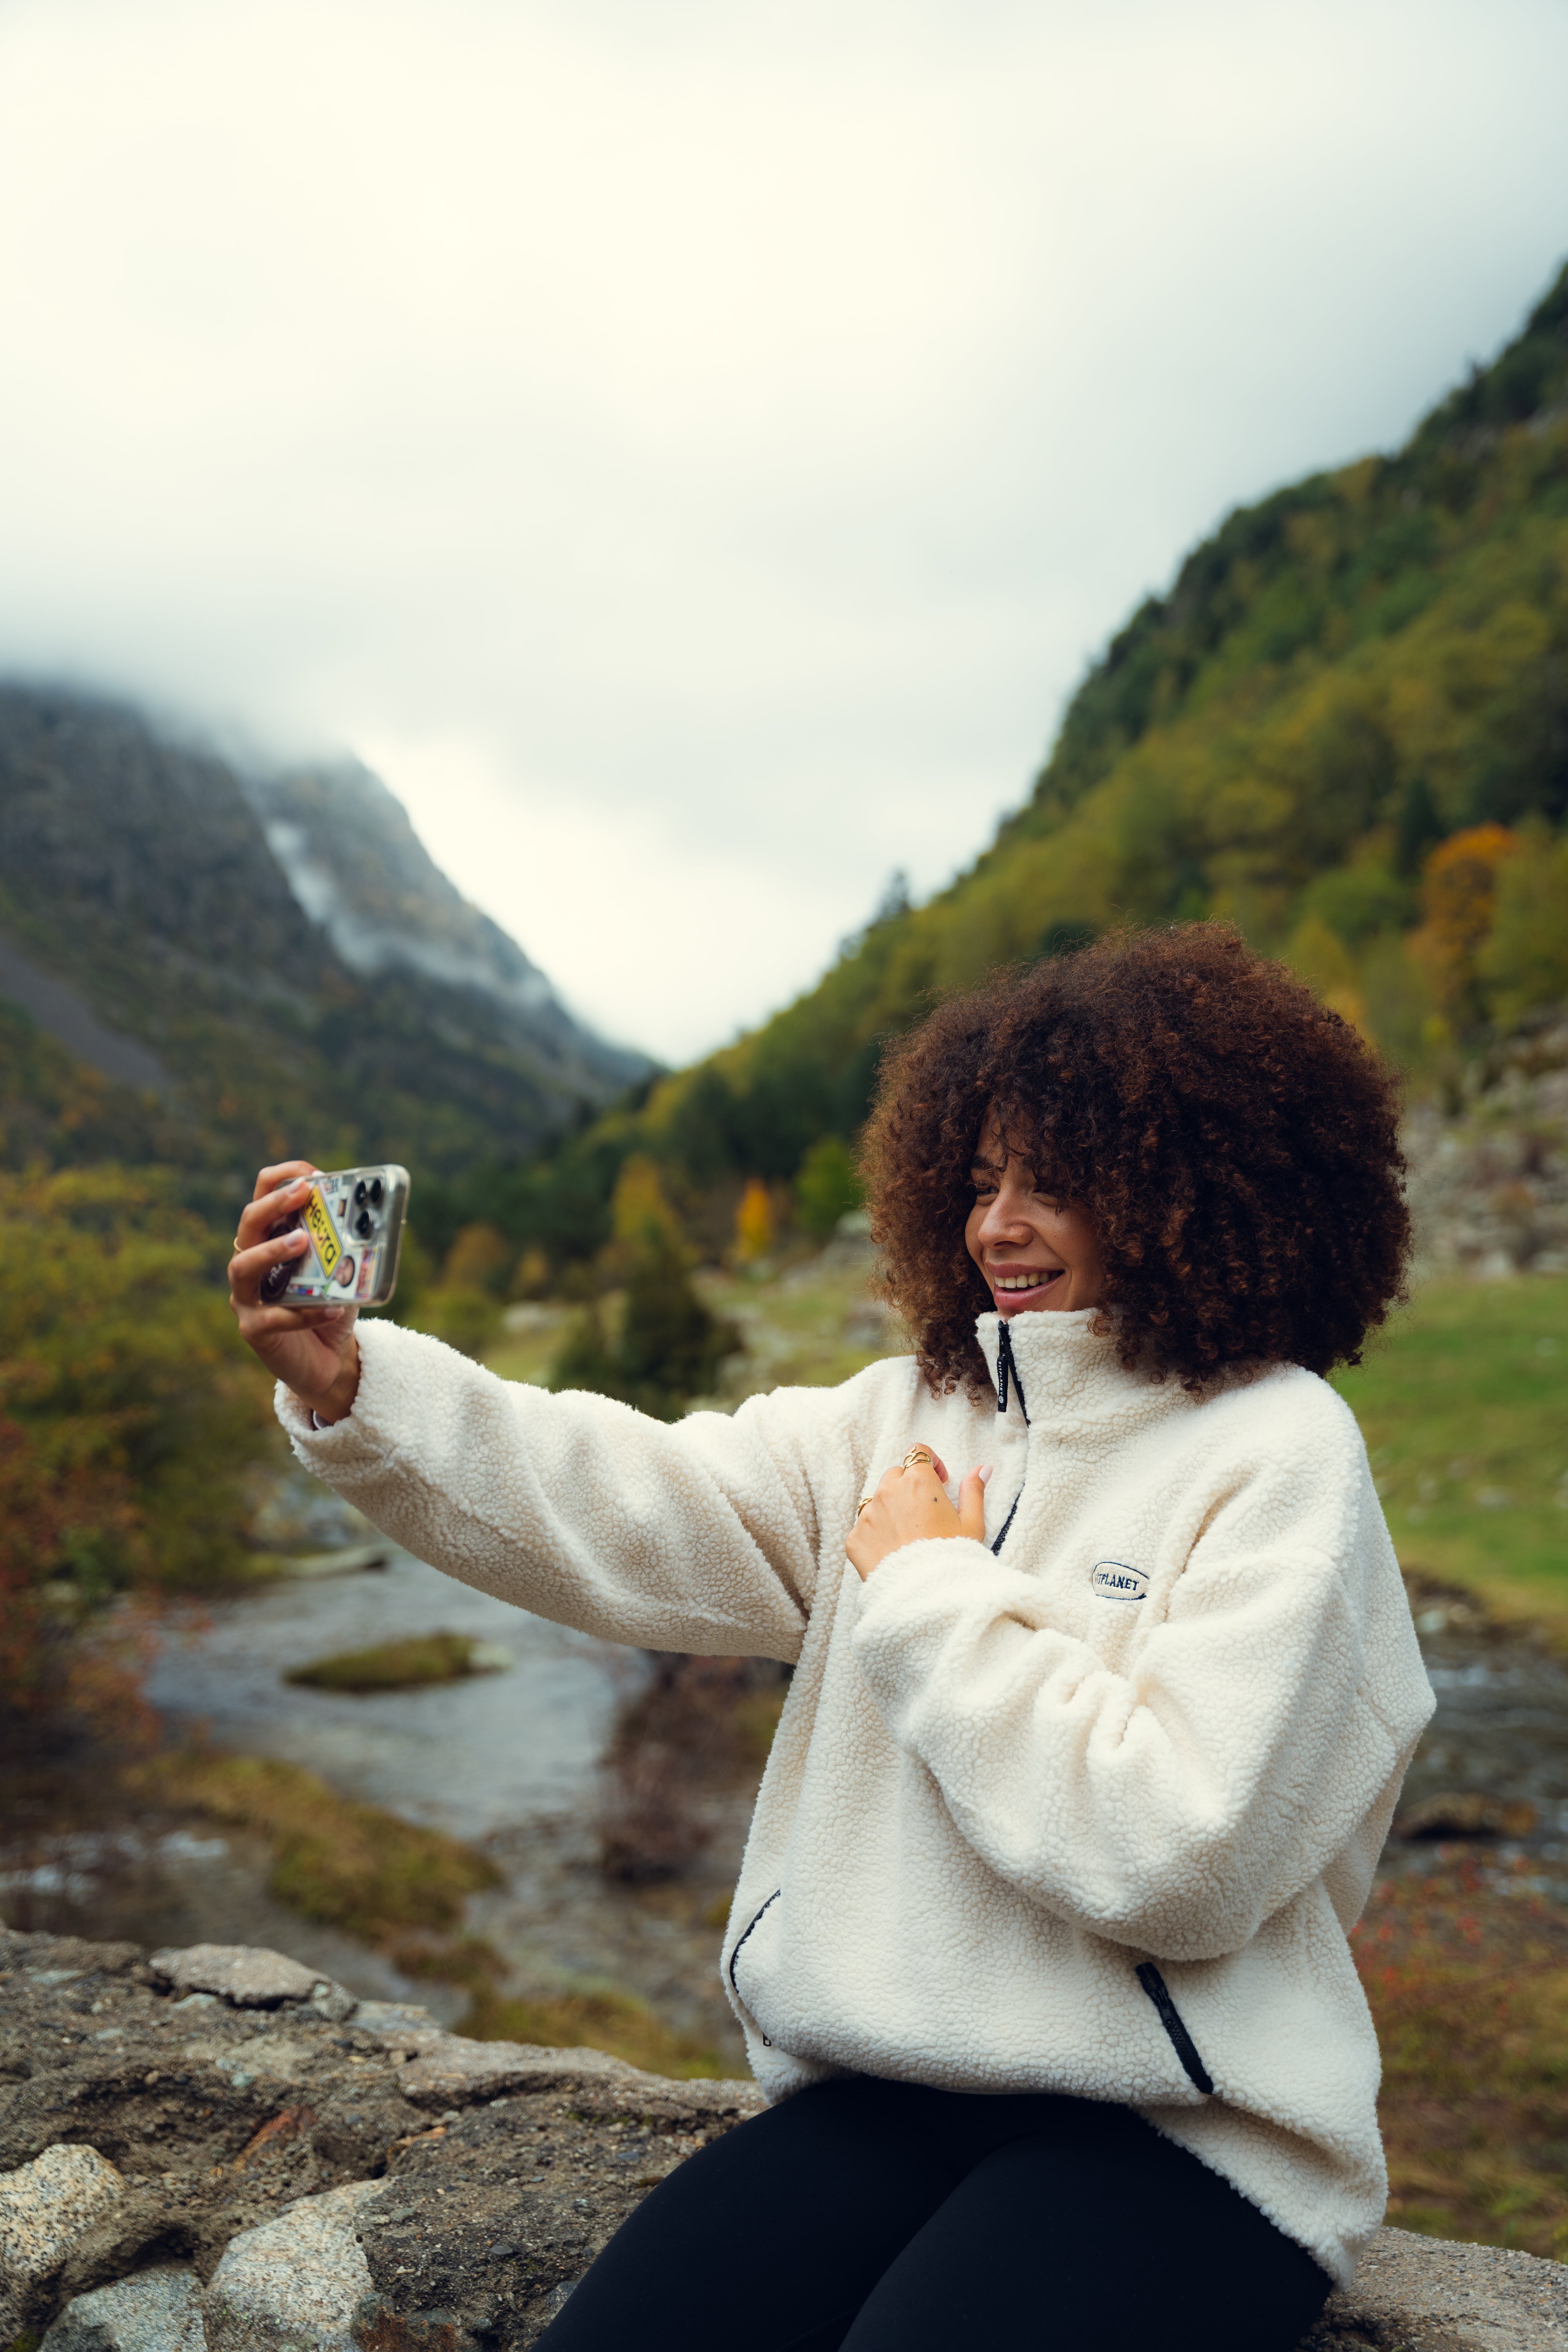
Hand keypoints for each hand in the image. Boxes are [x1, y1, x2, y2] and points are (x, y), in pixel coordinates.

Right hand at [228, 1160, 361, 1421]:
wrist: (331, 1360)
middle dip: (273, 1204)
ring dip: (272, 1250)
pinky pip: (273, 1318)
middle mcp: (250, 1263)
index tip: (310, 1175)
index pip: (261, 1197)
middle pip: (248, 1225)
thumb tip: (374, 1217)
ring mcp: (247, 1298)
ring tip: (302, 1241)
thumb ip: (349, 1246)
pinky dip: (304, 1312)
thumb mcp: (344, 1271)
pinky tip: (331, 1307)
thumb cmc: (333, 1306)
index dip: (281, 1180)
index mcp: (270, 1240)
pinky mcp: (255, 1330)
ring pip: (243, 1267)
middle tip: (303, 1194)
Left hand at [846, 1448, 990, 1580]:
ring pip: (877, 1501)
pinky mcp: (854, 1537)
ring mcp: (867, 1514)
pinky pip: (864, 1528)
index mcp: (918, 1482)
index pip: (917, 1452)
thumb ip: (973, 1491)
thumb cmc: (953, 1559)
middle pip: (895, 1475)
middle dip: (909, 1487)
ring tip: (909, 1536)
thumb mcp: (971, 1523)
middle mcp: (887, 1491)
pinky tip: (894, 1553)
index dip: (930, 1463)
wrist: (926, 1596)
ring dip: (891, 1510)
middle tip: (925, 1513)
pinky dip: (876, 1535)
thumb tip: (982, 1469)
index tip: (939, 1480)